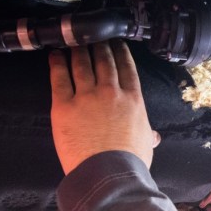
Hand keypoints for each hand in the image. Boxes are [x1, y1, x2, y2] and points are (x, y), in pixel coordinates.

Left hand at [49, 40, 159, 174]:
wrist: (108, 174)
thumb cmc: (129, 163)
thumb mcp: (145, 145)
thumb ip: (148, 135)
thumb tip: (155, 137)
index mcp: (133, 100)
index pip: (127, 68)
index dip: (121, 52)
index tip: (116, 43)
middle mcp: (111, 93)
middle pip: (104, 61)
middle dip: (99, 45)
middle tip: (94, 36)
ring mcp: (87, 97)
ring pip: (82, 64)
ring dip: (78, 49)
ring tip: (74, 41)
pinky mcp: (64, 105)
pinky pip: (59, 78)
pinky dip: (57, 63)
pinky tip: (55, 54)